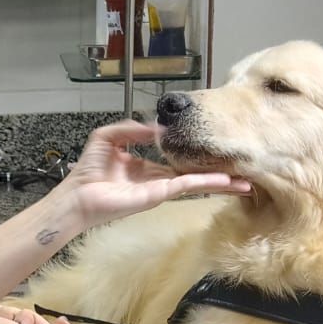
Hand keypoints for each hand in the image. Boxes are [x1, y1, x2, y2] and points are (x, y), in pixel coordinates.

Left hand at [63, 119, 249, 228]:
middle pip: (194, 176)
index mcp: (148, 169)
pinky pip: (185, 186)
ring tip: (245, 183)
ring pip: (196, 184)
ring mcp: (160, 189)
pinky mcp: (157, 195)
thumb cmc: (88, 170)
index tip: (218, 153)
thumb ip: (132, 128)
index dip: (198, 160)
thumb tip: (157, 127)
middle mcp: (158, 181)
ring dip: (220, 183)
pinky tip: (225, 182)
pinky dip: (206, 183)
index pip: (179, 164)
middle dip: (218, 176)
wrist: (77, 196)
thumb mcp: (109, 137)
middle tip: (244, 174)